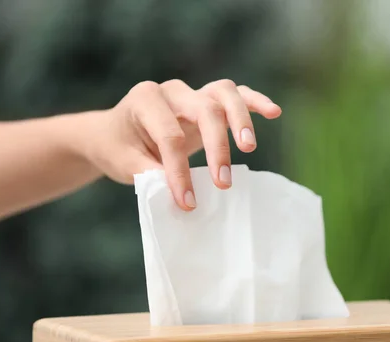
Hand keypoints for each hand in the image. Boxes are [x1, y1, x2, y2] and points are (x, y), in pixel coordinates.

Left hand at [84, 79, 281, 209]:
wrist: (115, 133)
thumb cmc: (119, 148)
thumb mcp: (124, 163)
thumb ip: (149, 174)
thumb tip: (181, 192)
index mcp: (145, 99)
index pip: (169, 135)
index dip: (179, 171)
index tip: (187, 202)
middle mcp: (171, 90)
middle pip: (204, 109)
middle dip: (216, 146)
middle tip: (223, 182)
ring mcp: (192, 92)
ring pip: (224, 94)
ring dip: (240, 120)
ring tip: (249, 148)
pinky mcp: (207, 100)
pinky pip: (236, 95)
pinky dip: (254, 102)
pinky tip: (274, 113)